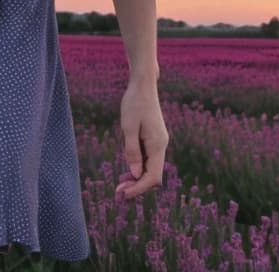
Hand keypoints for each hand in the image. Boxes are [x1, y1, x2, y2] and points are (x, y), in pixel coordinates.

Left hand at [114, 78, 168, 198]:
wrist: (143, 85)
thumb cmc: (134, 103)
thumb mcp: (128, 126)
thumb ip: (132, 151)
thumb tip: (134, 174)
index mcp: (157, 145)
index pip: (152, 177)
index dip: (139, 188)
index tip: (123, 194)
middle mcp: (161, 146)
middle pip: (152, 176)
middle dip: (136, 186)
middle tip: (117, 193)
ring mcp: (158, 143)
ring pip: (150, 169)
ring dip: (136, 178)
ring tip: (120, 185)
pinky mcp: (153, 139)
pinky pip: (147, 160)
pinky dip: (137, 168)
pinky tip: (126, 171)